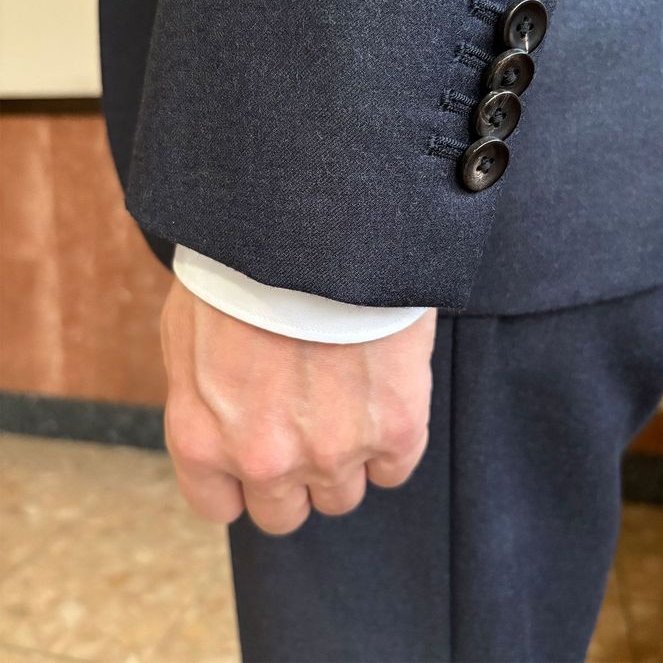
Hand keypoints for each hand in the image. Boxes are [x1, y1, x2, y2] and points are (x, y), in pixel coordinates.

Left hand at [160, 279, 436, 534]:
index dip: (241, 482)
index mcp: (203, 437)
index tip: (260, 456)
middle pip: (284, 513)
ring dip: (343, 458)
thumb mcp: (187, 329)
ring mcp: (332, 450)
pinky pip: (395, 469)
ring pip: (342, 496)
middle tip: (306, 423)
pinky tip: (379, 396)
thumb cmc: (243, 267)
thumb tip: (218, 419)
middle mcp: (264, 459)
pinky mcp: (393, 429)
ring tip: (345, 397)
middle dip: (293, 475)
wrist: (315, 228)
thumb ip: (198, 395)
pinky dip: (389, 441)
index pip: (220, 506)